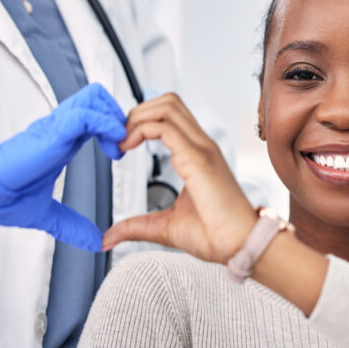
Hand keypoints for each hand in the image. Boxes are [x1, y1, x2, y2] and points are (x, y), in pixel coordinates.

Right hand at [0, 83, 125, 251]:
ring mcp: (54, 128)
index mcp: (61, 141)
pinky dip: (105, 125)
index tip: (120, 152)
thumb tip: (93, 241)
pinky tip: (112, 146)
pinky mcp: (49, 135)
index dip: (114, 126)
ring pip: (93, 99)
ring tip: (118, 145)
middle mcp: (59, 129)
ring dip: (114, 119)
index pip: (94, 114)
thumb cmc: (2, 197)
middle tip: (123, 144)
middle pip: (96, 97)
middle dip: (118, 115)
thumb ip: (72, 226)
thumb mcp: (48, 214)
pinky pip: (84, 116)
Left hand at [102, 93, 255, 263]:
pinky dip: (140, 129)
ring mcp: (201, 149)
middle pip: (168, 102)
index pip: (170, 116)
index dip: (141, 121)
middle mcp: (201, 146)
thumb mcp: (165, 227)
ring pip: (167, 106)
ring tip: (122, 141)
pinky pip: (165, 127)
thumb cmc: (215, 235)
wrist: (239, 246)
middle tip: (118, 138)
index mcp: (197, 155)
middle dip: (136, 113)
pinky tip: (128, 147)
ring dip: (137, 117)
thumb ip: (136, 227)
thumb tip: (108, 238)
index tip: (121, 143)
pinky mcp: (197, 159)